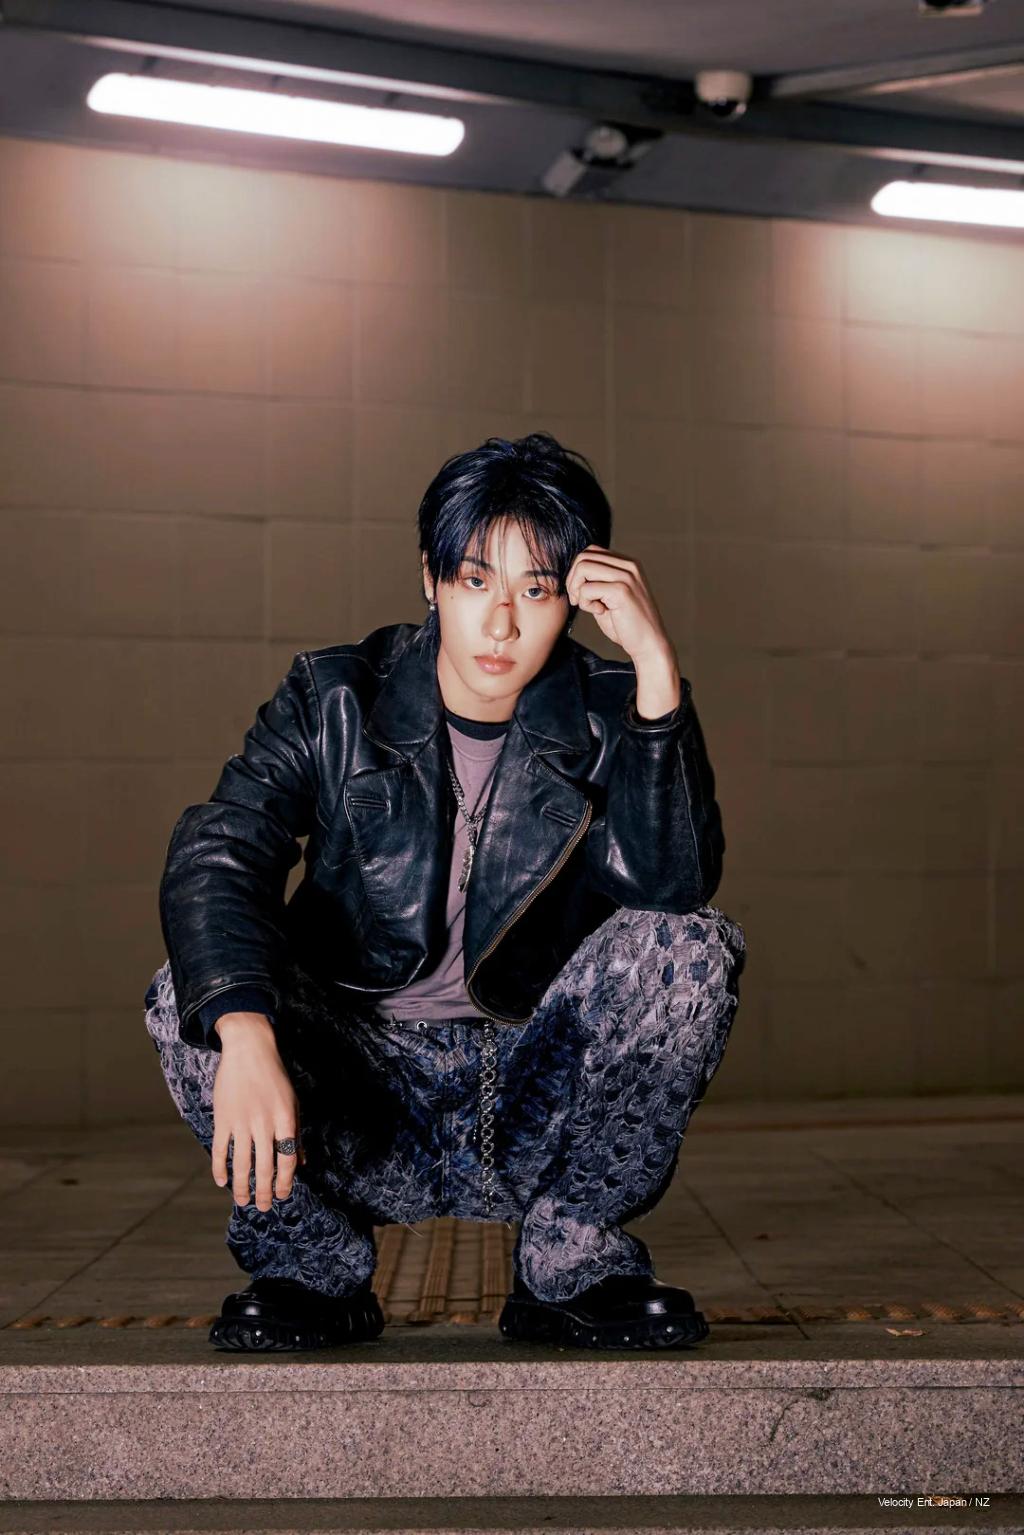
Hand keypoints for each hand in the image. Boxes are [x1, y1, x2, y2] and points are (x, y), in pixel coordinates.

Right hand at [211, 1012, 301, 1210]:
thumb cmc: (275, 1076)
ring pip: (241, 1163)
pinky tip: (221, 1182)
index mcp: (285, 1119)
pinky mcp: (223, 1117)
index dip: (285, 1182)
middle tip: (264, 1207)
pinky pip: (221, 1148)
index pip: (288, 1160)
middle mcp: (264, 1123)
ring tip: (243, 1201)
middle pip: (265, 1167)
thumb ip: (297, 1132)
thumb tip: (302, 1162)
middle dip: (265, 1191)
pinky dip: (219, 1168)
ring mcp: (241, 1121)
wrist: (249, 1049)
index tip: (283, 1195)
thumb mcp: (293, 1102)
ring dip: (242, 1187)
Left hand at [565, 543, 675, 667]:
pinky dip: (585, 603)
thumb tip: (572, 573)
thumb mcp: (609, 597)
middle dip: (572, 580)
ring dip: (577, 589)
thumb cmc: (626, 625)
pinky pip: (587, 589)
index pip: (591, 551)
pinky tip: (599, 612)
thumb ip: (596, 582)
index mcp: (628, 564)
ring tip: (588, 606)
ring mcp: (627, 576)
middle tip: (578, 600)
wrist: (649, 644)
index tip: (580, 593)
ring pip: (583, 568)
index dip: (577, 571)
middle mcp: (629, 565)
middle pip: (584, 557)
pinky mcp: (621, 590)